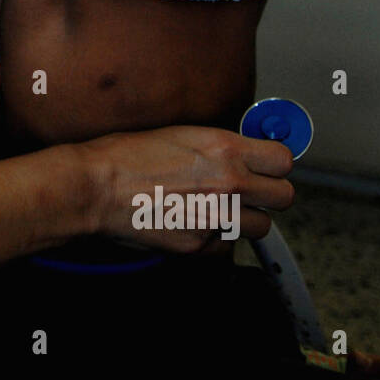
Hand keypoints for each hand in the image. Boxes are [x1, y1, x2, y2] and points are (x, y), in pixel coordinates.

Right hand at [77, 125, 294, 250]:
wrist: (96, 188)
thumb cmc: (126, 156)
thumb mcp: (180, 134)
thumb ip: (219, 145)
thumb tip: (243, 152)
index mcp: (224, 149)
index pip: (283, 160)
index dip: (274, 164)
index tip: (266, 167)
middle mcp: (227, 183)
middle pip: (284, 197)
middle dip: (269, 194)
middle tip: (250, 191)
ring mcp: (216, 217)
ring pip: (261, 226)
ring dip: (245, 219)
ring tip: (218, 210)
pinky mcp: (199, 245)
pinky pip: (226, 245)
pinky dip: (215, 238)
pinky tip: (193, 224)